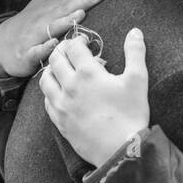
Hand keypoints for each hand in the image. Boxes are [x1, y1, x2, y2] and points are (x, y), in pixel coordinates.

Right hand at [0, 0, 109, 78]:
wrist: (1, 45)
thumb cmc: (32, 23)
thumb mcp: (49, 3)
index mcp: (50, 7)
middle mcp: (42, 19)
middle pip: (64, 9)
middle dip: (82, 1)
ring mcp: (34, 36)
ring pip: (51, 28)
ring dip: (65, 21)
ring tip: (80, 14)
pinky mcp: (27, 54)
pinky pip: (36, 51)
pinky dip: (45, 47)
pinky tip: (55, 43)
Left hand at [39, 27, 149, 166]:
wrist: (120, 150)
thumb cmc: (131, 114)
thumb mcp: (138, 80)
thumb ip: (135, 52)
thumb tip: (135, 31)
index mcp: (88, 73)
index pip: (73, 47)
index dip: (78, 40)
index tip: (85, 42)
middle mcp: (69, 86)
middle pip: (55, 59)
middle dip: (62, 50)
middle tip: (72, 51)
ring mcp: (61, 105)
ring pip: (45, 80)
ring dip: (52, 70)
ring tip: (62, 69)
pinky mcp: (59, 121)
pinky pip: (46, 101)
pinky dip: (50, 92)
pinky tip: (60, 92)